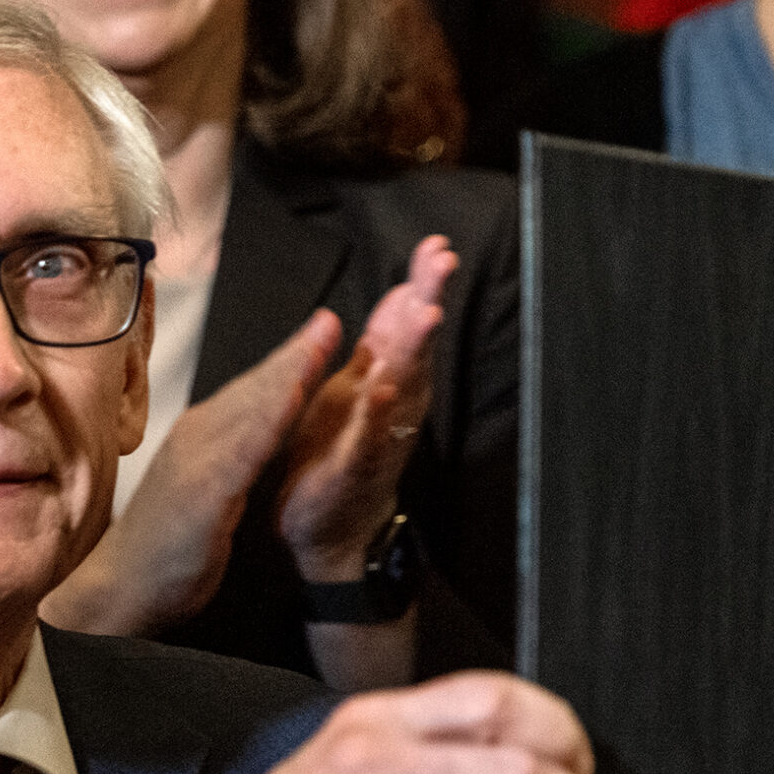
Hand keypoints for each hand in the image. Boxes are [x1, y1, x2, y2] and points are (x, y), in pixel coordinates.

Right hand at [40, 311, 342, 635]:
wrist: (119, 587)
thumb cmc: (162, 543)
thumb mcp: (204, 487)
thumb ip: (228, 456)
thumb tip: (254, 433)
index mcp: (202, 435)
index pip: (252, 390)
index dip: (287, 359)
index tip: (320, 330)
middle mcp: (199, 436)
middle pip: (255, 388)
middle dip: (295, 352)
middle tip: (329, 320)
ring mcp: (199, 461)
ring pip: (252, 409)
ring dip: (287, 373)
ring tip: (320, 343)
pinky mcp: (203, 492)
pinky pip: (245, 450)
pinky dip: (270, 421)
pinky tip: (294, 401)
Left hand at [280, 236, 455, 580]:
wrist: (329, 528)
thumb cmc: (342, 450)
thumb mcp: (358, 383)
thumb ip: (386, 341)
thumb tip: (410, 292)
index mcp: (385, 376)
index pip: (407, 321)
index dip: (422, 283)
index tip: (437, 246)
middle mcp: (393, 402)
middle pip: (416, 344)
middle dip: (429, 302)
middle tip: (444, 264)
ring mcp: (379, 435)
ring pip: (402, 386)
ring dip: (414, 351)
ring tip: (426, 315)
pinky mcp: (356, 468)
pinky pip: (370, 438)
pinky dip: (379, 415)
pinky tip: (384, 390)